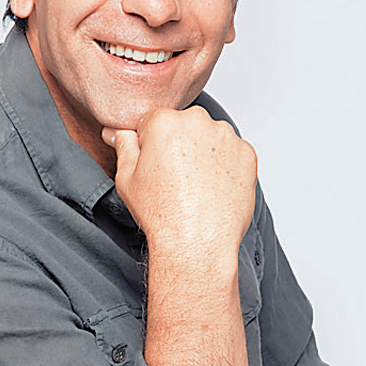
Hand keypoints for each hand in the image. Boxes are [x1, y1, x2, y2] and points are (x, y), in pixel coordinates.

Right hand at [102, 108, 256, 259]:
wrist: (197, 243)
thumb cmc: (162, 214)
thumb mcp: (127, 178)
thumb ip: (123, 146)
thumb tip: (118, 131)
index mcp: (164, 121)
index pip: (154, 121)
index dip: (152, 144)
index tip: (156, 165)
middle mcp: (198, 121)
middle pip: (185, 125)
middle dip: (180, 144)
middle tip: (175, 177)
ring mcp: (226, 137)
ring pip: (211, 137)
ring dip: (204, 153)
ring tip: (196, 185)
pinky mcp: (247, 154)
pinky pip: (233, 153)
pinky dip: (225, 166)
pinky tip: (213, 188)